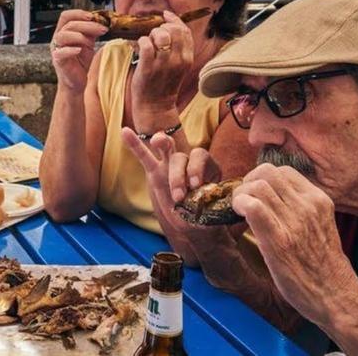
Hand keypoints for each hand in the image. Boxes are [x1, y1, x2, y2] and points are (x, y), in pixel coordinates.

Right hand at [50, 10, 107, 91]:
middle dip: (87, 25)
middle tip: (102, 29)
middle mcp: (58, 38)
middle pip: (69, 24)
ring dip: (80, 36)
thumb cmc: (81, 62)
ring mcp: (56, 49)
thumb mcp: (88, 43)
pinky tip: (80, 50)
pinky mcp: (57, 60)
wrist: (78, 81)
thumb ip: (91, 32)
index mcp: (64, 31)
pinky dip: (71, 50)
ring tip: (91, 43)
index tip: (93, 16)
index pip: (66, 16)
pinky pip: (61, 52)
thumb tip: (102, 21)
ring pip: (63, 35)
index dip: (79, 13)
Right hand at [122, 129, 240, 265]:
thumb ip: (219, 205)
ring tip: (158, 140)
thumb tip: (233, 204)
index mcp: (208, 168)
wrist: (197, 227)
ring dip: (162, 144)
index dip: (197, 169)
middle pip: (182, 156)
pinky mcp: (155, 172)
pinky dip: (134, 144)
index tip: (196, 187)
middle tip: (179, 195)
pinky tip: (124, 130)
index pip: (201, 157)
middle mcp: (189, 163)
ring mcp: (171, 166)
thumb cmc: (209, 217)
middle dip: (178, 174)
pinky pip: (144, 156)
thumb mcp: (218, 212)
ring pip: (166, 151)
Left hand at [130, 11, 193, 115]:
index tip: (166, 16)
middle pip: (174, 30)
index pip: (185, 31)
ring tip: (147, 42)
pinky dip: (141, 42)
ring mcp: (163, 64)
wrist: (155, 106)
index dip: (174, 20)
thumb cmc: (163, 84)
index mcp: (187, 58)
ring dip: (151, 34)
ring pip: (160, 35)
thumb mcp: (177, 65)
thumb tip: (170, 25)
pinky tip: (139, 48)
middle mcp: (178, 60)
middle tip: (154, 36)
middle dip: (161, 27)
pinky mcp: (148, 67)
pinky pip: (145, 44)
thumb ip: (177, 48)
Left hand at [232, 164, 357, 326]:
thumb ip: (301, 207)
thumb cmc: (323, 264)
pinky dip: (239, 205)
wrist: (336, 296)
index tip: (255, 195)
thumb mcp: (319, 224)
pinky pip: (253, 207)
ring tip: (239, 211)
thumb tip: (272, 194)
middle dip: (247, 183)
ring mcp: (295, 222)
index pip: (282, 171)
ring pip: (257, 186)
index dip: (261, 179)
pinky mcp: (279, 241)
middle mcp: (308, 206)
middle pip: (266, 172)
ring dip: (240, 195)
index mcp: (318, 200)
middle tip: (243, 202)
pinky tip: (238, 216)